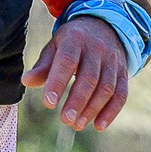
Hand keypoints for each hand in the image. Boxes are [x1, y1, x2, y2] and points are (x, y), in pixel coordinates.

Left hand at [22, 16, 129, 130]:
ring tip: (77, 125)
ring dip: (93, 109)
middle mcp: (97, 48)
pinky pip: (121, 93)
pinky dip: (111, 111)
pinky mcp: (123, 71)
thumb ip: (43, 66)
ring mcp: (113, 60)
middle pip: (89, 78)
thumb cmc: (71, 42)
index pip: (67, 61)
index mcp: (75, 39)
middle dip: (77, 101)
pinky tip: (99, 126)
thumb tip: (26, 81)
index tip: (48, 104)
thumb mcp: (55, 47)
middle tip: (65, 120)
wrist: (104, 25)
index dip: (58, 83)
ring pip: (106, 87)